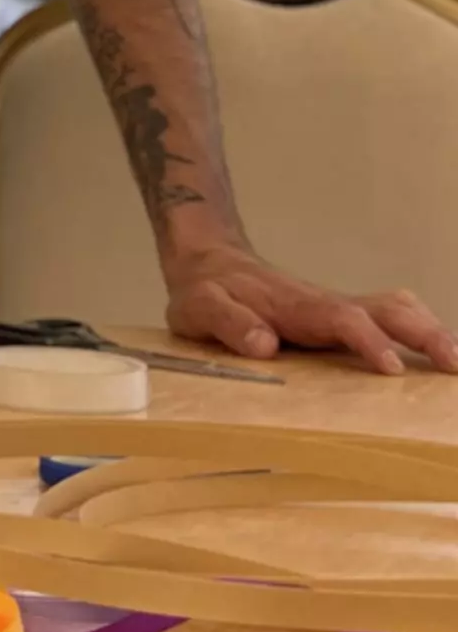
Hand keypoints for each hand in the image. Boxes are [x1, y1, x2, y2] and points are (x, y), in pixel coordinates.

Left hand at [164, 243, 457, 374]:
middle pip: (386, 308)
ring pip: (396, 309)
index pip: (340, 319)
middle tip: (453, 364)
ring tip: (457, 363)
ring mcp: (338, 309)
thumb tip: (264, 344)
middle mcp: (325, 305)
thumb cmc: (206, 292)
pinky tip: (439, 352)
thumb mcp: (199, 307)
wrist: (209, 264)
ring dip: (431, 331)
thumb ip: (228, 322)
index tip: (389, 367)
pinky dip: (421, 331)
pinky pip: (389, 318)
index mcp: (294, 308)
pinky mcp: (343, 318)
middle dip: (423, 333)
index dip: (367, 340)